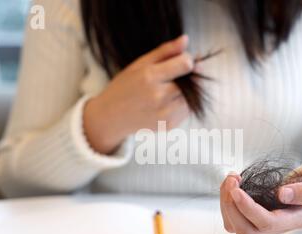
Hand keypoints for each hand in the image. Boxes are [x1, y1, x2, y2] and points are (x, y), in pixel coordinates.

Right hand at [84, 35, 193, 153]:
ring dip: (186, 93)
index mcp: (149, 77)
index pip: (185, 64)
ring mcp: (164, 113)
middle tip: (172, 78)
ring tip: (168, 90)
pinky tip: (167, 103)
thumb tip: (185, 40)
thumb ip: (165, 51)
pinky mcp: (168, 126)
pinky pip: (186, 112)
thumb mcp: (139, 64)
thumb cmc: (124, 87)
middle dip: (187, 77)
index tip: (179, 62)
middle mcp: (158, 96)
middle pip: (190, 82)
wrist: (111, 117)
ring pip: (191, 98)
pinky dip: (182, 105)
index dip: (186, 60)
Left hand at [220, 164, 301, 233]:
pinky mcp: (255, 215)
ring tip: (231, 179)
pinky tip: (233, 184)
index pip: (267, 223)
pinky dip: (227, 201)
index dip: (248, 208)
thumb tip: (282, 194)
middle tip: (232, 179)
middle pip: (245, 230)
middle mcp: (277, 226)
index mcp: (294, 220)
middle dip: (232, 206)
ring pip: (235, 226)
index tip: (237, 190)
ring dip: (226, 203)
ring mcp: (264, 223)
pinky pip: (234, 217)